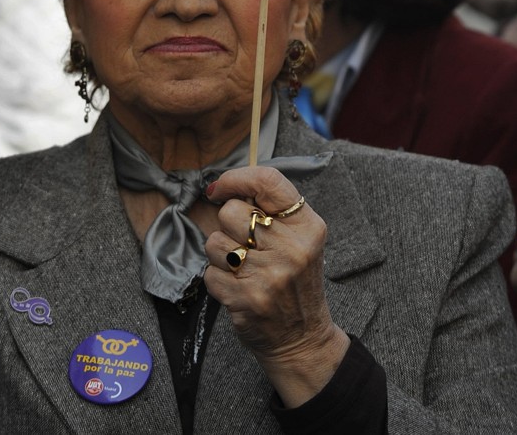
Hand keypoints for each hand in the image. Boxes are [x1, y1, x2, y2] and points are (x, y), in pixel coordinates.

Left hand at [204, 165, 348, 405]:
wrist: (302, 338)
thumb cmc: (295, 280)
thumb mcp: (301, 239)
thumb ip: (271, 210)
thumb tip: (222, 187)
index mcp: (307, 226)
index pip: (268, 181)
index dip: (236, 178)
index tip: (221, 187)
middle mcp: (291, 248)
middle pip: (232, 211)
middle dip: (229, 225)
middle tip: (245, 243)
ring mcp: (268, 275)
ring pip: (214, 241)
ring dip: (221, 254)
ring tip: (243, 268)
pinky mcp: (245, 299)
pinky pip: (209, 273)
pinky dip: (218, 280)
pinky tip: (238, 288)